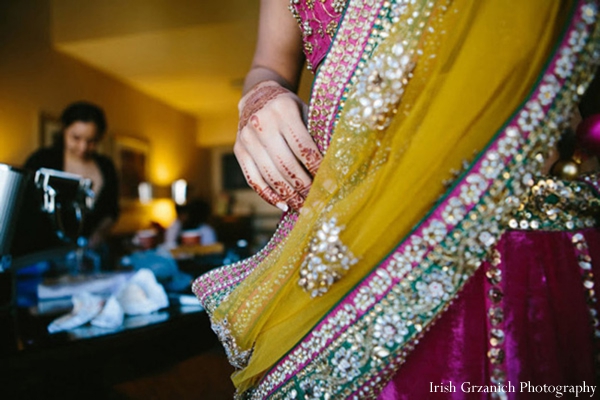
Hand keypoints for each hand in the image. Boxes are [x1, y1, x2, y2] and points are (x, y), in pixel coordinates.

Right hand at [234, 81, 322, 211]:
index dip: (317, 169)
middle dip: (304, 186)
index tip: (329, 186)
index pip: (303, 147)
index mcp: (283, 111)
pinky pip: (253, 179)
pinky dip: (268, 195)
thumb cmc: (289, 108)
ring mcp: (247, 138)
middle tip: (317, 201)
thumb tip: (334, 165)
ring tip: (303, 206)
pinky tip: (283, 204)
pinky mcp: (239, 150)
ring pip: (270, 175)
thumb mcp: (305, 111)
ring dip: (289, 195)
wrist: (257, 97)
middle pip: (286, 164)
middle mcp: (262, 124)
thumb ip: (316, 134)